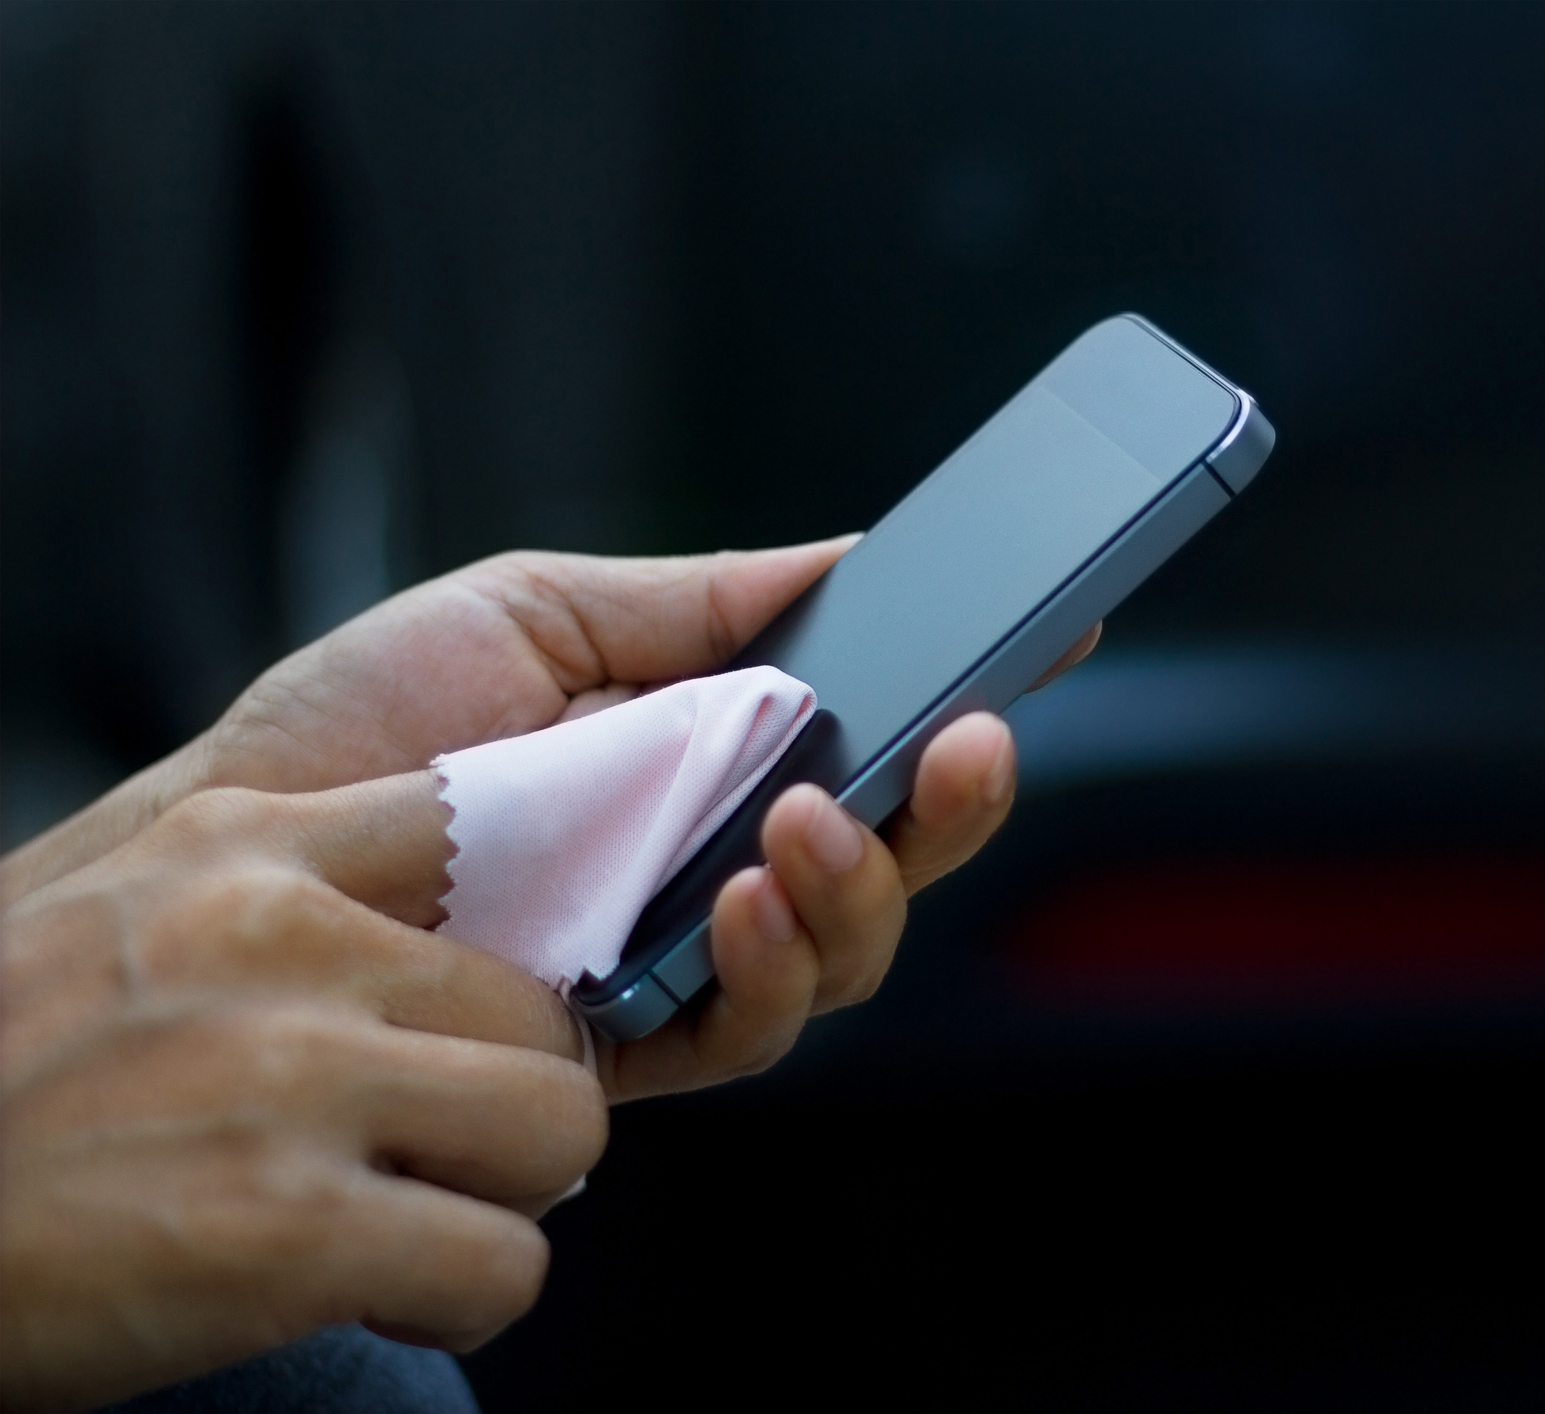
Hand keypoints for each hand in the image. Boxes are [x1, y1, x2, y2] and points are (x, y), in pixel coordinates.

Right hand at [0, 776, 602, 1409]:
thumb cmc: (3, 1084)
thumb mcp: (126, 920)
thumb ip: (283, 902)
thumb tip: (451, 943)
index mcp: (239, 845)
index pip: (488, 821)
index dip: (535, 927)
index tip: (507, 1007)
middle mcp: (277, 938)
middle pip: (549, 1014)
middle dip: (511, 1102)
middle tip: (430, 1153)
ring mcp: (290, 1076)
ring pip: (561, 1124)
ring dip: (504, 1197)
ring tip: (411, 1221)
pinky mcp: (288, 1226)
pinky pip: (507, 1263)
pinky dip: (464, 1298)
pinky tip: (382, 1296)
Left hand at [1, 543, 1099, 1100]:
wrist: (244, 833)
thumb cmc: (379, 722)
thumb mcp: (547, 608)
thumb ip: (708, 596)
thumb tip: (858, 551)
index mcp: (725, 754)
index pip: (885, 741)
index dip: (975, 697)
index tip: (1058, 630)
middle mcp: (728, 858)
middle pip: (902, 855)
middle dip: (963, 804)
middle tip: (976, 739)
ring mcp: (687, 955)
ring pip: (850, 950)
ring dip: (865, 888)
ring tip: (809, 823)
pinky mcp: (633, 1040)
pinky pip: (752, 1026)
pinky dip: (772, 966)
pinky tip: (744, 898)